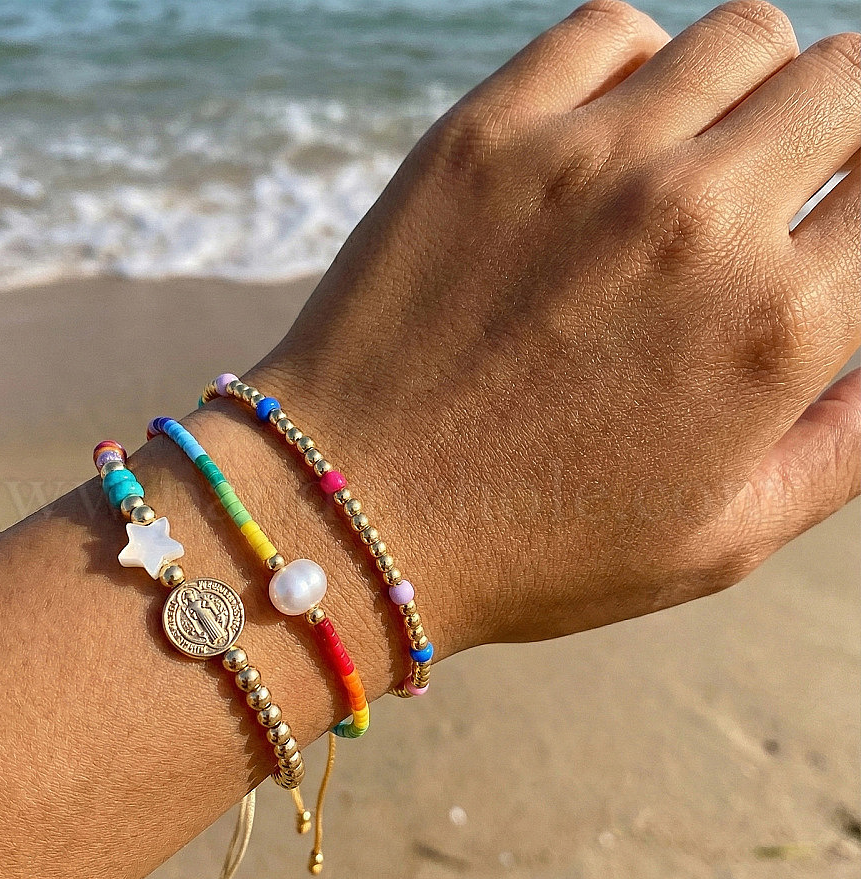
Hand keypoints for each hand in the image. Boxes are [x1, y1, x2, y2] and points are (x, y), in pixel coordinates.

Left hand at [241, 0, 859, 651]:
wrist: (350, 513)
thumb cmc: (532, 545)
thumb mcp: (717, 539)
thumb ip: (845, 445)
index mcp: (777, 329)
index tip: (841, 220)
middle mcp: (697, 221)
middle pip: (847, 79)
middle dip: (840, 127)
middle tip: (785, 187)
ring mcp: (584, 162)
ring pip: (742, 36)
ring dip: (745, 91)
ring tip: (695, 163)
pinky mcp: (485, 136)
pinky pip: (610, 30)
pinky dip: (635, 66)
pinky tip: (608, 137)